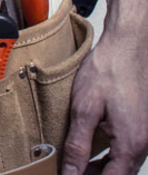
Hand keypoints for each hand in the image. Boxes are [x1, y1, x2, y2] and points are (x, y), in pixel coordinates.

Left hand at [61, 33, 147, 174]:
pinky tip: (92, 153)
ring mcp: (146, 136)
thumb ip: (78, 145)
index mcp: (130, 143)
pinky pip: (128, 152)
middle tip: (68, 172)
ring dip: (102, 170)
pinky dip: (110, 158)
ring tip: (76, 166)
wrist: (128, 46)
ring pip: (124, 166)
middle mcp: (143, 143)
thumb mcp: (85, 108)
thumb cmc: (109, 70)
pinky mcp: (143, 127)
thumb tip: (70, 172)